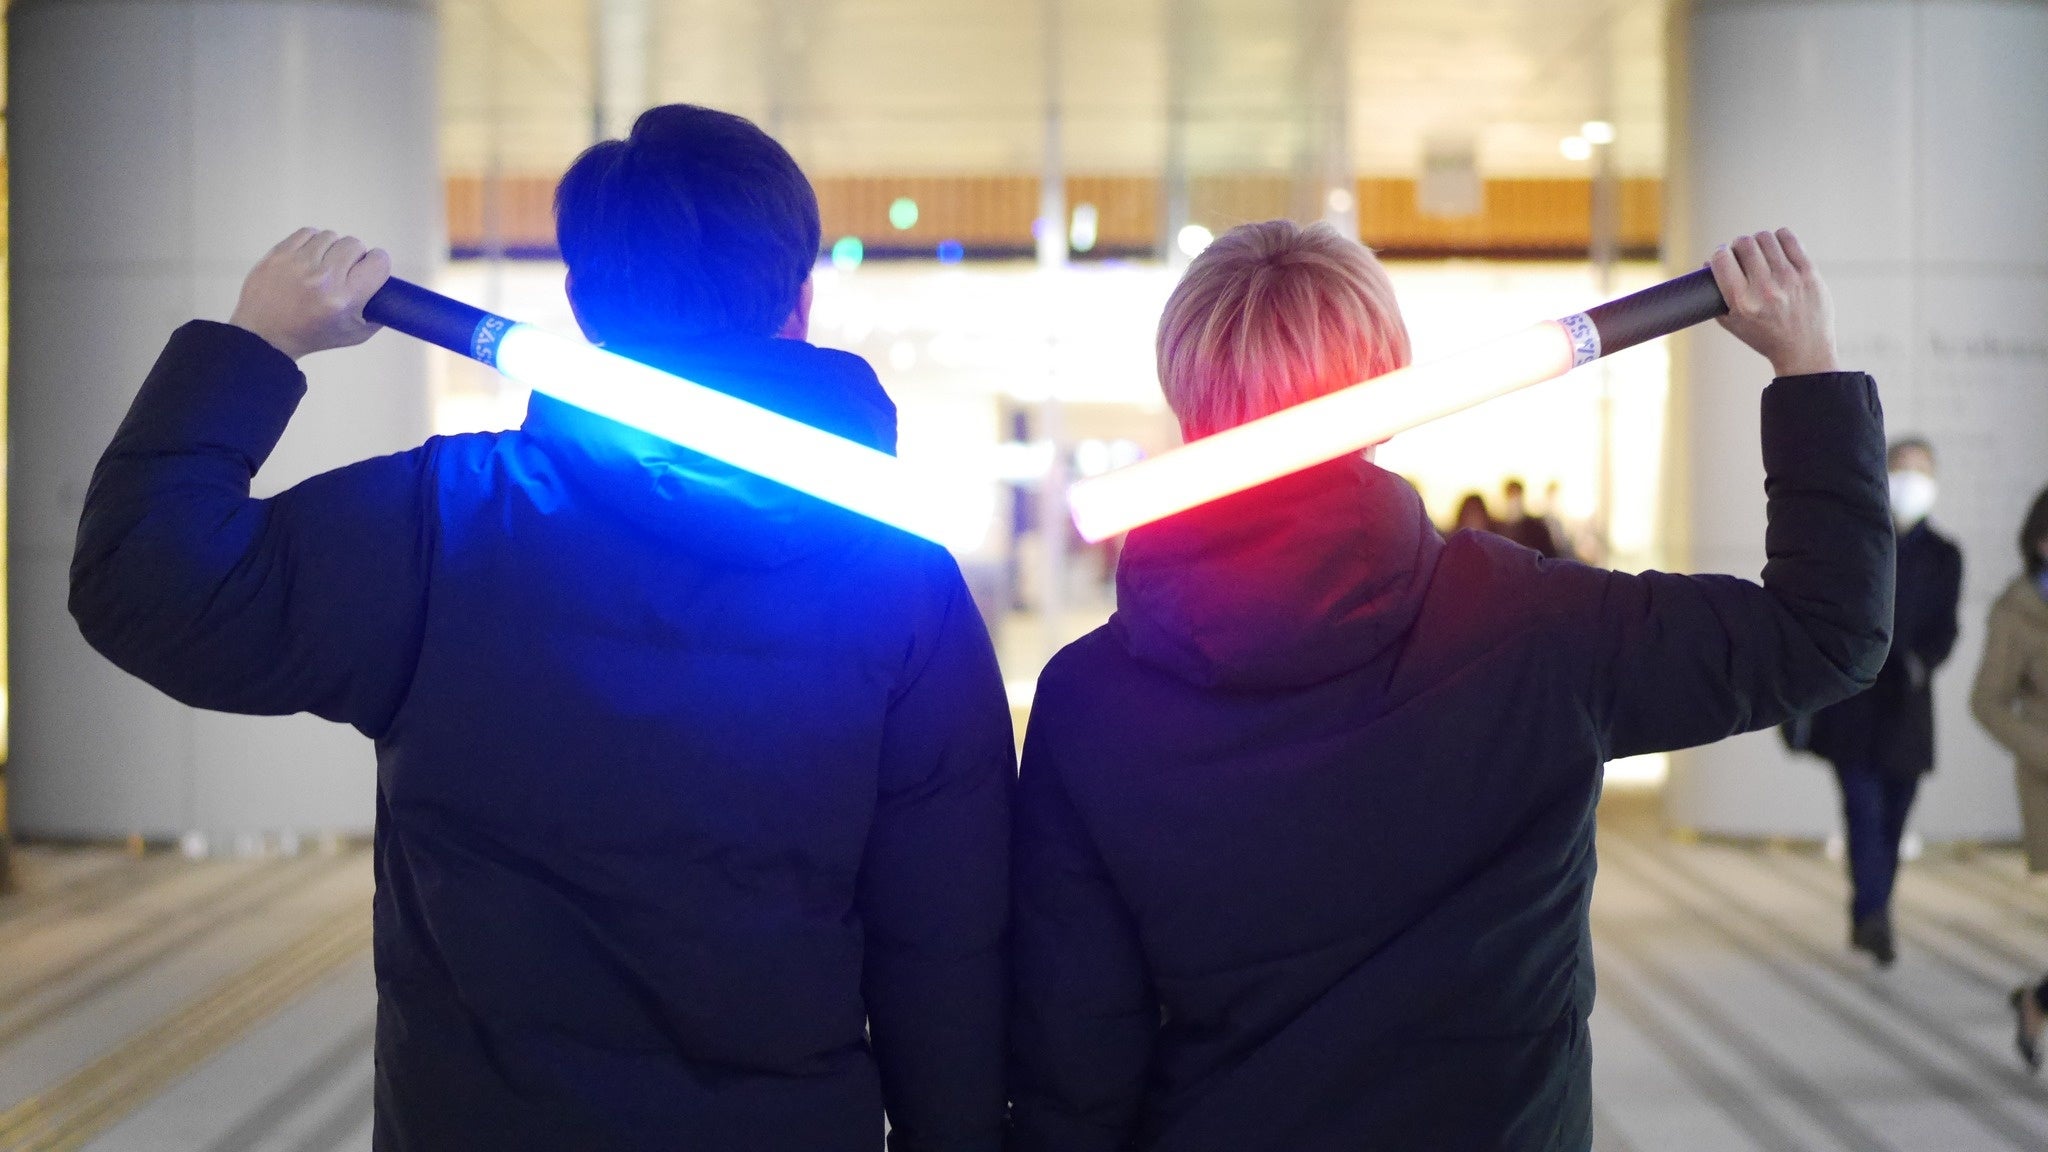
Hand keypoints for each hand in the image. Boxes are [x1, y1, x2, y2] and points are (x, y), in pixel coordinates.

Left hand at [228, 228, 390, 360]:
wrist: (265, 333)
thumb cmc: (313, 335)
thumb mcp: (355, 334)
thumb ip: (379, 312)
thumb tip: (390, 289)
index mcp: (344, 299)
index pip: (378, 261)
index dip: (377, 264)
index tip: (369, 272)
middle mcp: (323, 278)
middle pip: (355, 244)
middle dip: (354, 256)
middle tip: (344, 272)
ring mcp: (298, 263)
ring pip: (331, 236)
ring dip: (332, 249)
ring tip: (323, 266)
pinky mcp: (279, 252)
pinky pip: (309, 232)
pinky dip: (313, 242)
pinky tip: (309, 258)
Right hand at [1709, 228, 1837, 377]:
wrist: (1804, 350)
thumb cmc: (1765, 337)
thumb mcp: (1733, 324)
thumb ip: (1716, 296)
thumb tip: (1708, 262)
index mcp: (1742, 303)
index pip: (1722, 259)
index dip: (1719, 253)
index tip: (1723, 256)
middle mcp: (1765, 290)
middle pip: (1744, 243)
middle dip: (1738, 245)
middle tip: (1742, 253)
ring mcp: (1789, 280)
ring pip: (1765, 237)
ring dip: (1758, 241)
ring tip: (1760, 251)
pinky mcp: (1809, 273)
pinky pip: (1788, 238)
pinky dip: (1779, 238)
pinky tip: (1777, 247)